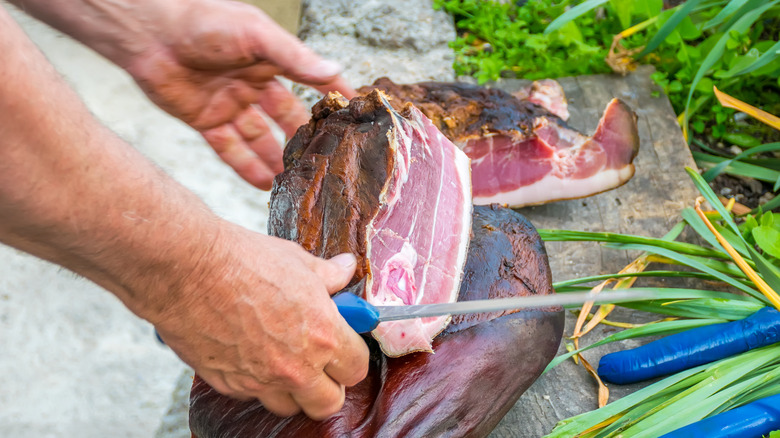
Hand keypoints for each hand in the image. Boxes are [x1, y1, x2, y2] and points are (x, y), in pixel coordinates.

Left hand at [120, 0, 354, 188]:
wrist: (150, 32)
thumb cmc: (203, 20)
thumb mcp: (257, 35)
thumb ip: (295, 58)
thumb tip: (334, 71)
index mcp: (269, 59)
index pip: (308, 80)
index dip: (330, 97)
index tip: (352, 116)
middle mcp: (252, 83)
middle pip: (284, 118)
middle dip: (301, 139)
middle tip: (322, 161)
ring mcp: (229, 104)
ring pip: (259, 139)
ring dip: (275, 159)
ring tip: (295, 182)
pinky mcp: (205, 121)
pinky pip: (230, 149)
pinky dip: (246, 167)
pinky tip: (264, 184)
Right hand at [154, 222, 368, 418]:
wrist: (187, 269)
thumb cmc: (241, 260)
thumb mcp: (296, 260)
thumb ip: (328, 275)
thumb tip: (344, 269)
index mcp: (323, 334)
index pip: (357, 368)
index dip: (352, 356)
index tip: (344, 346)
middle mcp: (296, 366)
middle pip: (329, 403)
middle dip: (328, 385)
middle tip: (320, 361)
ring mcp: (261, 381)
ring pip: (289, 406)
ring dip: (292, 390)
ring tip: (283, 359)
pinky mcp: (229, 385)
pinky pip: (253, 396)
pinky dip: (255, 382)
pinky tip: (249, 354)